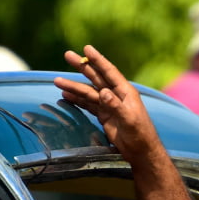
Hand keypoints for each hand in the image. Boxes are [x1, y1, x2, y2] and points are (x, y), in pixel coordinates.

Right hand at [53, 45, 159, 160]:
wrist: (141, 151)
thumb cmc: (140, 134)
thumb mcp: (129, 120)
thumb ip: (116, 106)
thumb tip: (103, 92)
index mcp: (126, 92)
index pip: (109, 72)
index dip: (98, 60)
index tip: (86, 48)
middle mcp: (116, 95)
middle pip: (96, 78)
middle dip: (82, 67)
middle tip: (67, 55)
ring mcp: (109, 105)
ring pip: (89, 92)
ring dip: (74, 86)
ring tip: (57, 81)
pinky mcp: (104, 115)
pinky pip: (88, 104)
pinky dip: (77, 99)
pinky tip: (65, 95)